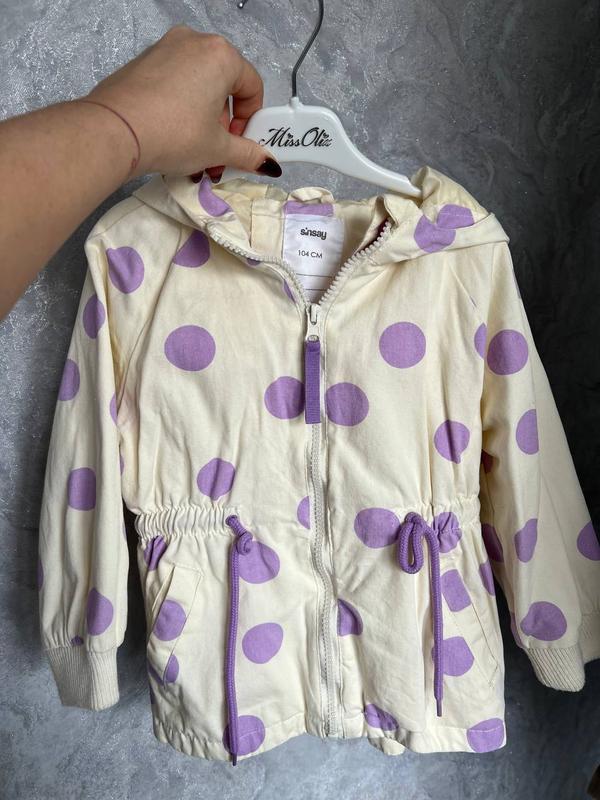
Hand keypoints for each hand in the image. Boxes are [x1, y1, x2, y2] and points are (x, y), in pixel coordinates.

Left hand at [81, 24, 280, 180]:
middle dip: (224, 125)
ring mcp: (165, 48)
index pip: (252, 87)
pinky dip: (181, 109)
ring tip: (193, 153)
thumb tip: (269, 164)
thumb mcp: (218, 149)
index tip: (240, 144)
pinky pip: (174, 84)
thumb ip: (248, 154)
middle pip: (224, 86)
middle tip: (216, 154)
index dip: (250, 121)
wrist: (114, 132)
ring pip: (198, 86)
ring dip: (203, 121)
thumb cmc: (173, 134)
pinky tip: (171, 137)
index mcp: (221, 55)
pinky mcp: (143, 62)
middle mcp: (194, 42)